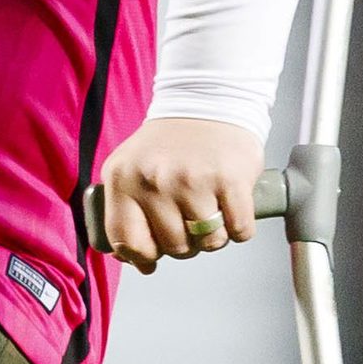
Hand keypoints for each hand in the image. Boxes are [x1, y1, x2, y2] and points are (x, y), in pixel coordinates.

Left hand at [92, 117, 262, 273]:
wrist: (208, 99)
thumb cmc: (169, 143)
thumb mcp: (130, 169)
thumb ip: (126, 213)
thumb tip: (140, 264)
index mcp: (122, 179)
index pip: (127, 242)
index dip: (145, 254)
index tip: (156, 248)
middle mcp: (154, 180)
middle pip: (174, 247)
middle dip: (186, 242)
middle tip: (191, 219)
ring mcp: (192, 180)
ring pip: (208, 243)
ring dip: (215, 235)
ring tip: (212, 211)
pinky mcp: (230, 180)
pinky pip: (239, 231)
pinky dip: (239, 227)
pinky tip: (232, 208)